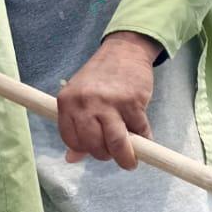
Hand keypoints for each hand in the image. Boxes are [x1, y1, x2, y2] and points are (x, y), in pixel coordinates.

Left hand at [56, 32, 160, 169]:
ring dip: (126, 158)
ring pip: (116, 144)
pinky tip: (144, 138)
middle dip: (106, 155)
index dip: (85, 149)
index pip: (72, 140)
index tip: (95, 149)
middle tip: (113, 153)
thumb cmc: (100, 76)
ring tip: (130, 161)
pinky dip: (144, 139)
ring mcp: (110, 103)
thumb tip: (71, 159)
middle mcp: (86, 103)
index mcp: (67, 102)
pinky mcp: (133, 103)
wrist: (124, 50)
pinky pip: (140, 131)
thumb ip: (75, 127)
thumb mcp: (80, 97)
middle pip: (94, 145)